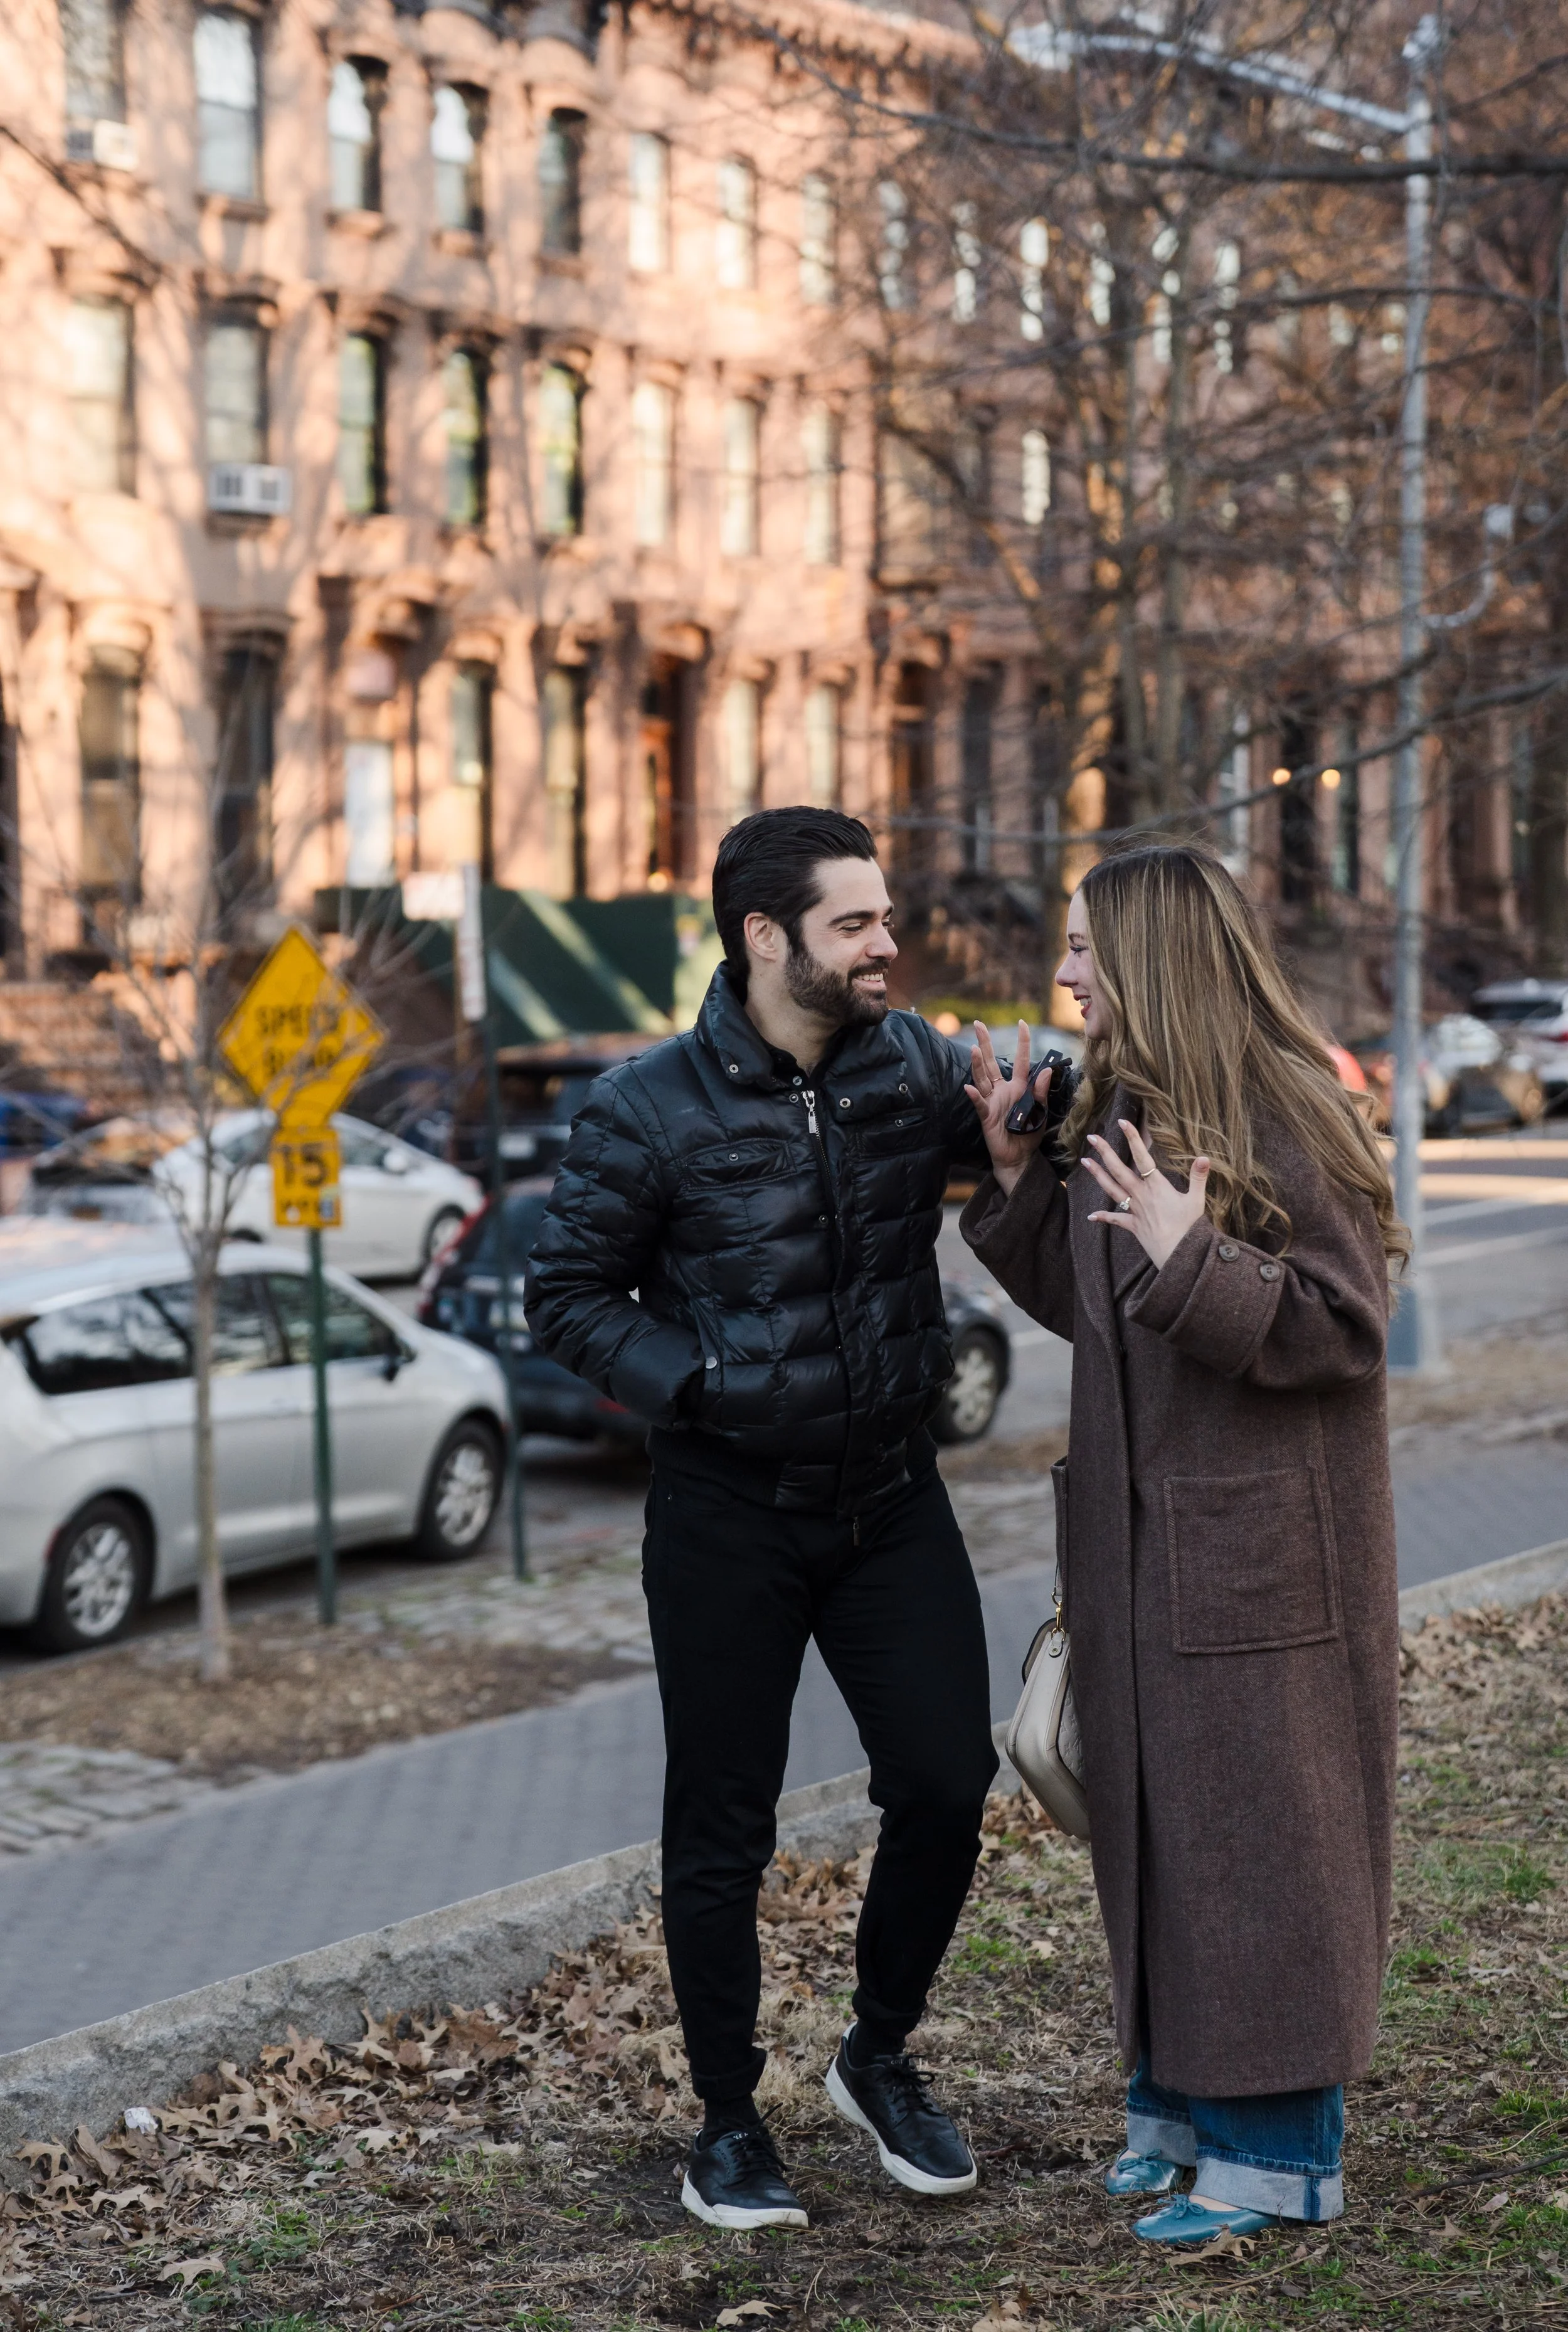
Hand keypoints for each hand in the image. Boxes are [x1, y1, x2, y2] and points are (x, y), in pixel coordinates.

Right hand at [965, 1020, 1053, 1196]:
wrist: (1019, 1157)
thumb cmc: (1029, 1135)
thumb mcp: (1041, 1112)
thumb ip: (1041, 1092)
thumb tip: (1046, 1070)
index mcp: (1019, 1087)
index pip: (1020, 1060)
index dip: (1022, 1042)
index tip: (1022, 1023)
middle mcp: (1003, 1091)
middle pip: (992, 1063)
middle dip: (985, 1043)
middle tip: (978, 1024)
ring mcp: (992, 1102)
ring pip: (983, 1078)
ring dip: (978, 1064)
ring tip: (975, 1049)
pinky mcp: (986, 1116)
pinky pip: (980, 1104)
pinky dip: (975, 1096)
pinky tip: (969, 1087)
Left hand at [1083, 1119, 1210, 1269]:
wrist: (1179, 1255)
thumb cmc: (1190, 1228)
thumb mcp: (1197, 1200)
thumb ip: (1198, 1177)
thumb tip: (1204, 1157)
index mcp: (1157, 1186)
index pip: (1142, 1157)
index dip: (1132, 1139)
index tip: (1122, 1122)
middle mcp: (1141, 1195)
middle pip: (1119, 1169)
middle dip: (1105, 1152)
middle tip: (1091, 1137)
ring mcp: (1135, 1210)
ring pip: (1111, 1189)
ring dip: (1097, 1175)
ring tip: (1084, 1161)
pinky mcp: (1133, 1226)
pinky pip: (1115, 1220)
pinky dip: (1103, 1217)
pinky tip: (1091, 1216)